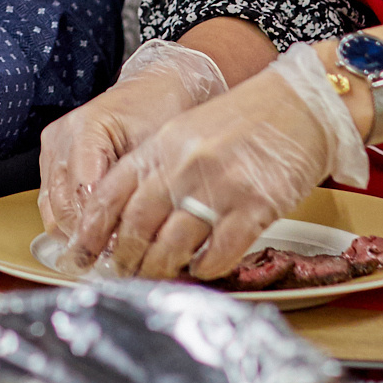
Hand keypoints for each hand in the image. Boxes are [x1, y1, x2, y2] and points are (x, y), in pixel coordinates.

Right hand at [38, 39, 227, 236]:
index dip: (102, 231)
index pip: (84, 197)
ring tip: (108, 251)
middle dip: (89, 238)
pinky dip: (72, 220)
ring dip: (78, 233)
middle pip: (63, 209)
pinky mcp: (52, 159)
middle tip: (117, 259)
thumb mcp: (156, 151)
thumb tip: (126, 237)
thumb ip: (136, 191)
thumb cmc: (160, 110)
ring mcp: (52, 149)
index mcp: (84, 130)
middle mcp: (60, 139)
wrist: (156, 88)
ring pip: (52, 211)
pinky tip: (97, 233)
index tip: (121, 253)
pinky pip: (53, 202)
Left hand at [67, 44, 366, 280]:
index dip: (91, 228)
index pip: (112, 191)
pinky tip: (201, 269)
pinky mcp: (257, 206)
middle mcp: (185, 165)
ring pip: (173, 243)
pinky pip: (221, 250)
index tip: (80, 252)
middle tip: (118, 274)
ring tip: (154, 279)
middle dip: (123, 257)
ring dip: (159, 268)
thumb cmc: (246, 119)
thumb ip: (158, 167)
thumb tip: (127, 215)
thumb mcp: (187, 131)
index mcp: (163, 144)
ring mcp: (221, 186)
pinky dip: (206, 267)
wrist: (302, 104)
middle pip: (137, 223)